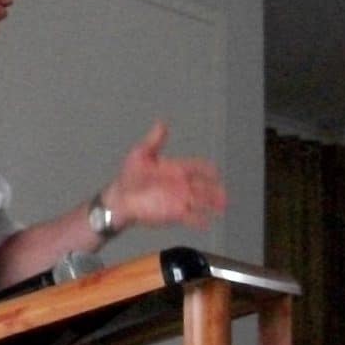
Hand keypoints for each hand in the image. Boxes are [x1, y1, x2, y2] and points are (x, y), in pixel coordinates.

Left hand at [103, 120, 225, 230]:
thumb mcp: (140, 154)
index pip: (196, 167)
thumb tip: (162, 123)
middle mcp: (181, 185)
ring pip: (200, 202)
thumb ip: (154, 140)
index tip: (215, 172)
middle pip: (203, 187)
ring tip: (222, 207)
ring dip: (212, 204)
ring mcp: (179, 200)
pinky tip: (207, 222)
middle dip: (214, 190)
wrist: (120, 199)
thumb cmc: (129, 177)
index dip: (206, 169)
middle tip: (224, 194)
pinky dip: (199, 220)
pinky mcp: (173, 214)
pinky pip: (190, 218)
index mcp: (176, 169)